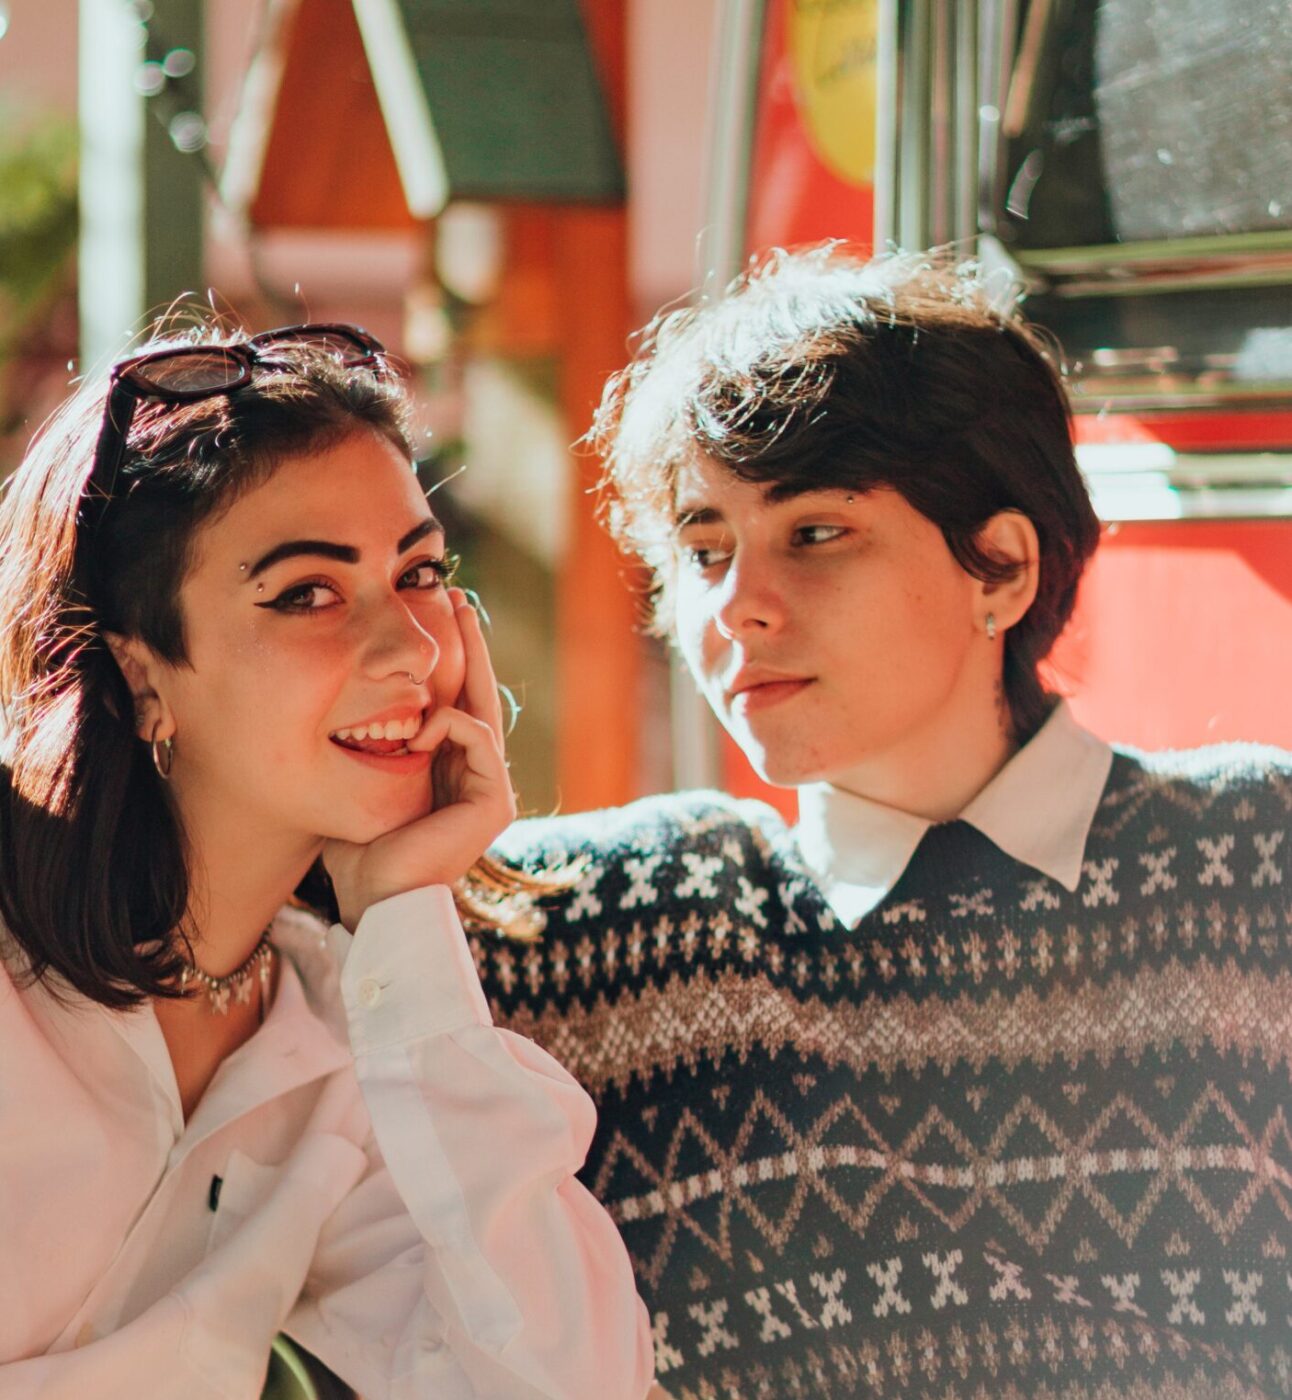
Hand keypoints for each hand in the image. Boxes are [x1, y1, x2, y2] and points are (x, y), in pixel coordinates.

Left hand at [322, 589, 514, 929]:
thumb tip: (344, 707)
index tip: (439, 616)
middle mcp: (477, 778)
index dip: (451, 663)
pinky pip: (477, 736)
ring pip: (478, 711)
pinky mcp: (496, 800)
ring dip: (454, 675)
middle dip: (470, 645)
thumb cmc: (357, 851)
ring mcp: (491, 789)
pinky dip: (446, 724)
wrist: (372, 899)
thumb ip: (368, 745)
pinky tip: (416, 733)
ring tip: (434, 651)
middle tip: (459, 596)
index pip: (456, 706)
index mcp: (448, 774)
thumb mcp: (360, 780)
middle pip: (478, 697)